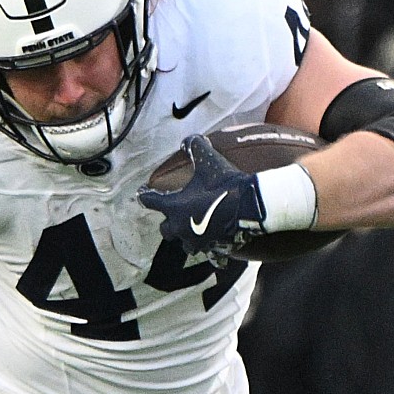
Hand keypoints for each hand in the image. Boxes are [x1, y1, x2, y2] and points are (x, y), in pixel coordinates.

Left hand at [139, 134, 275, 264]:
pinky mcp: (214, 249)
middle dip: (168, 222)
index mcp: (175, 208)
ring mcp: (198, 241)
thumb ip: (195, 147)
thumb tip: (189, 139)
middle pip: (166, 229)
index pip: (151, 202)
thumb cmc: (226, 184)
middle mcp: (182, 228)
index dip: (146, 196)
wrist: (250, 206)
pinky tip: (216, 244)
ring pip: (185, 244)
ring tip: (193, 230)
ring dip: (187, 237)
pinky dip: (211, 249)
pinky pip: (209, 254)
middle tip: (173, 215)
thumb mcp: (209, 160)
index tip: (144, 194)